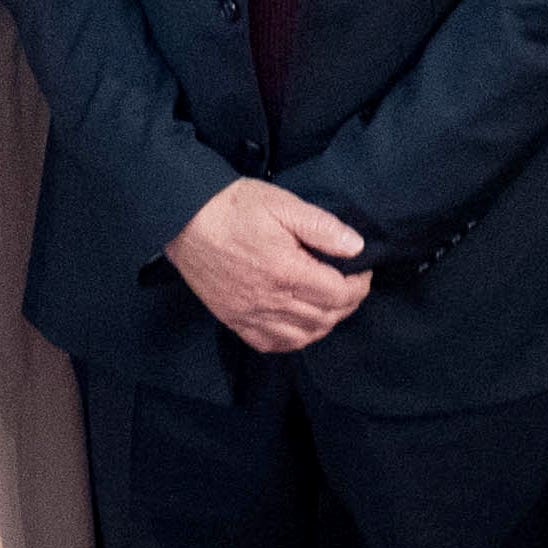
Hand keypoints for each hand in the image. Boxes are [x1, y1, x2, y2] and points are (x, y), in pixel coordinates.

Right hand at [166, 178, 374, 353]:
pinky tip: (298, 326)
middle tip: (352, 286)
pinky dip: (291, 341)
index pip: (338, 294)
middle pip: (324, 318)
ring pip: (300, 337)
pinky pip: (269, 344)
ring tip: (330, 305)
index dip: (358, 286)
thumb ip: (322, 227)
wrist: (184, 218)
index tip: (363, 271)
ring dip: (323, 325)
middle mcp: (270, 301)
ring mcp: (249, 314)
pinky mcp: (233, 319)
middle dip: (347, 304)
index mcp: (286, 271)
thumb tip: (356, 247)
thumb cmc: (234, 207)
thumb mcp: (282, 204)